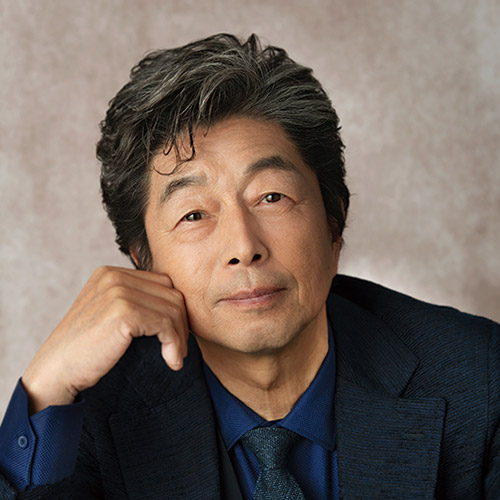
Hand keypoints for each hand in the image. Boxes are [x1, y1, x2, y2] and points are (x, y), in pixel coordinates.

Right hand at [22, 266, 188, 412]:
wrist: (56, 371)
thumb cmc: (86, 348)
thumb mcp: (110, 314)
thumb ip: (136, 301)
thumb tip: (178, 306)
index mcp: (112, 273)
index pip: (163, 283)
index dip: (174, 310)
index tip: (176, 336)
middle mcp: (115, 276)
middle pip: (171, 293)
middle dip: (181, 323)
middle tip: (179, 350)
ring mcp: (118, 292)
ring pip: (172, 309)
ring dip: (179, 337)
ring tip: (175, 358)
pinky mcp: (123, 312)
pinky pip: (165, 324)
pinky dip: (174, 344)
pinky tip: (171, 361)